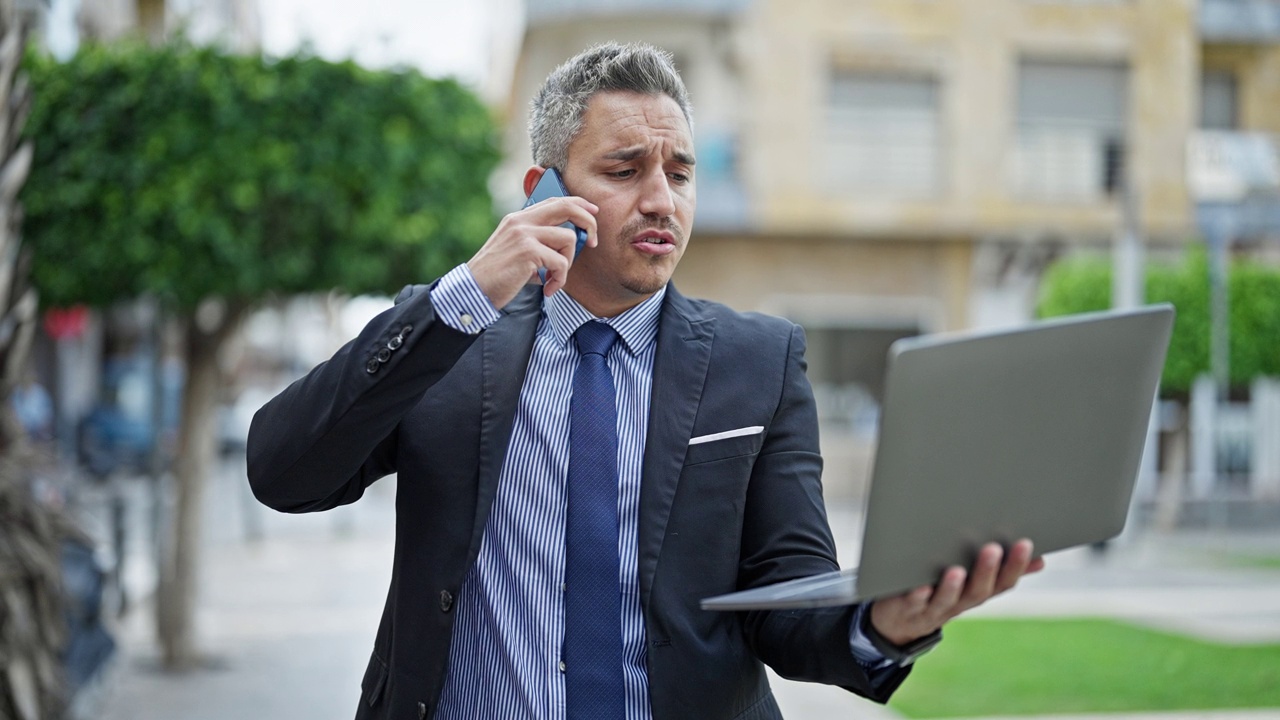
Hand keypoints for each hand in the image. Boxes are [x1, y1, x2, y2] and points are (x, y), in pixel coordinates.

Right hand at [467, 196, 597, 309]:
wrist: (474, 289)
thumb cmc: (499, 275)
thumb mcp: (517, 251)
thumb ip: (539, 243)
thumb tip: (570, 244)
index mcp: (519, 218)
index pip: (555, 201)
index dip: (578, 204)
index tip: (593, 213)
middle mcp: (521, 221)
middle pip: (566, 207)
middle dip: (588, 222)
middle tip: (594, 242)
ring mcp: (524, 234)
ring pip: (568, 239)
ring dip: (568, 263)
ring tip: (555, 279)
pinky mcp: (527, 251)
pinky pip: (560, 263)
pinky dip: (559, 280)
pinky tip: (548, 289)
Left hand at [869, 539, 1044, 645]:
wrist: (900, 622)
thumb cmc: (940, 592)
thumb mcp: (972, 584)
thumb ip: (1001, 571)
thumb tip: (1040, 559)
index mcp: (977, 593)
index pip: (1003, 583)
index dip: (1016, 567)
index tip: (1026, 543)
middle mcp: (959, 603)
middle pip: (977, 591)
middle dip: (987, 571)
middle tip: (993, 549)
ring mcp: (933, 608)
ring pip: (946, 600)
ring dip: (952, 587)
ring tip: (956, 570)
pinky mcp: (908, 608)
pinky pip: (913, 604)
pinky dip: (917, 595)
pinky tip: (919, 586)